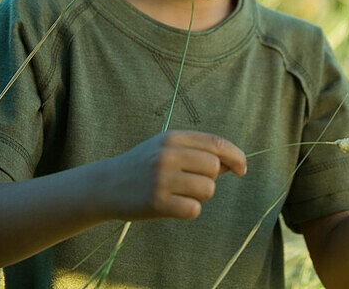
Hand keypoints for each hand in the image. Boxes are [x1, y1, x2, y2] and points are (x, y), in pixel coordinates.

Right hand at [100, 130, 246, 220]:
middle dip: (210, 179)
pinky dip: (189, 210)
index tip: (242, 168)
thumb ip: (197, 151)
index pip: (215, 143)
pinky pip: (193, 209)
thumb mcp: (165, 148)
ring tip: (179, 193)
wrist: (106, 185)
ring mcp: (161, 178)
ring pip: (207, 190)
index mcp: (171, 138)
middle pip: (214, 168)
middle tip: (191, 183)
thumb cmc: (143, 166)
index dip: (235, 156)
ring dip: (199, 195)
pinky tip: (173, 206)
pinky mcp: (157, 202)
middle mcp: (167, 155)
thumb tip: (230, 164)